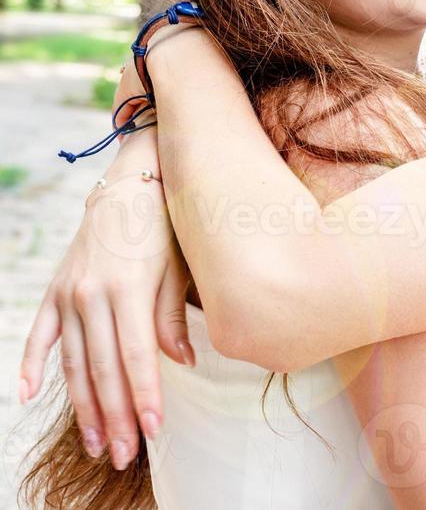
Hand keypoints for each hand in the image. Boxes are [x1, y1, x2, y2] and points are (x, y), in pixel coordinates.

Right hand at [18, 128, 192, 469]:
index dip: (144, 396)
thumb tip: (183, 362)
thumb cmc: (168, 228)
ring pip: (72, 362)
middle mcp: (92, 294)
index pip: (137, 357)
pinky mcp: (55, 290)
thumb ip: (174, 317)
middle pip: (103, 369)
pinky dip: (33, 366)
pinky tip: (29, 396)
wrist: (134, 184)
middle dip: (114, 416)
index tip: (152, 430)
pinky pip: (39, 335)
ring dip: (83, 405)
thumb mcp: (179, 268)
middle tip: (122, 453)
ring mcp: (69, 293)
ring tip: (94, 442)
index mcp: (128, 289)